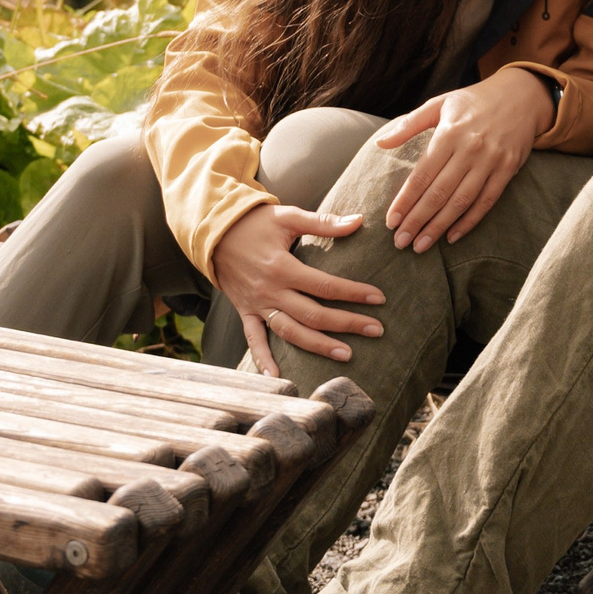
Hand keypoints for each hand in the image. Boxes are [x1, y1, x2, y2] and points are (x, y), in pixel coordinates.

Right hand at [209, 203, 382, 376]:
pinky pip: (254, 339)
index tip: (379, 298)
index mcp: (282, 267)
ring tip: (346, 355)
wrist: (213, 231)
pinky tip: (277, 377)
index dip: (353, 293)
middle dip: (346, 324)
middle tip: (376, 330)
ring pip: (290, 332)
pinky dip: (262, 359)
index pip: (325, 285)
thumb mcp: (288, 216)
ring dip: (318, 346)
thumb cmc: (255, 222)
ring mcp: (256, 305)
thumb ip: (323, 222)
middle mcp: (270, 291)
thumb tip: (358, 221)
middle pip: (313, 314)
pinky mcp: (245, 312)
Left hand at [373, 67, 556, 251]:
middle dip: (417, 220)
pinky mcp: (507, 170)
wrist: (521, 95)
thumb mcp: (440, 103)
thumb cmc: (473, 101)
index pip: (422, 174)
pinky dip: (469, 222)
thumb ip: (409, 124)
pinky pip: (486, 202)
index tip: (391, 221)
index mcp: (450, 132)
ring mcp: (491, 161)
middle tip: (400, 242)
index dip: (405, 200)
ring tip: (421, 245)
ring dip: (439, 227)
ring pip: (461, 202)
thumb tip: (380, 142)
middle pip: (440, 192)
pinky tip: (452, 236)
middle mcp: (471, 148)